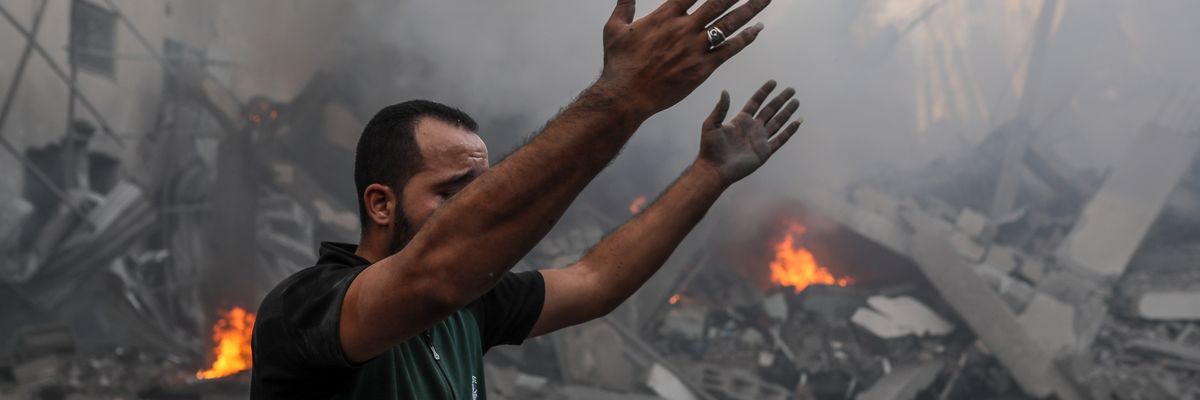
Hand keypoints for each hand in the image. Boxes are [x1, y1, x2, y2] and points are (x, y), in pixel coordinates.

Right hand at [596, 0, 772, 116]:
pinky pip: (729, 50)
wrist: (626, 95)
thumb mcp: (614, 28)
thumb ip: (623, 5)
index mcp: (665, 16)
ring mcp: (695, 48)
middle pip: (718, 2)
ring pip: (729, 24)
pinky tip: (758, 30)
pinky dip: (745, 39)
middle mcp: (684, 28)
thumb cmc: (619, 64)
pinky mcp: (702, 68)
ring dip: (750, 9)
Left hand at [697, 80, 801, 185]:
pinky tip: (797, 122)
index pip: (755, 102)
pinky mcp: (764, 151)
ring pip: (777, 122)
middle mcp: (752, 128)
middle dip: (780, 100)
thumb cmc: (710, 148)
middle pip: (770, 110)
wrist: (715, 169)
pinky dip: (789, 131)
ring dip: (787, 112)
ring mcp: (760, 139)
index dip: (764, 92)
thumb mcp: (711, 124)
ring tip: (796, 102)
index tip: (773, 82)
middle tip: (791, 90)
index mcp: (741, 120)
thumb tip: (725, 91)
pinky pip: (780, 139)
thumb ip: (720, 108)